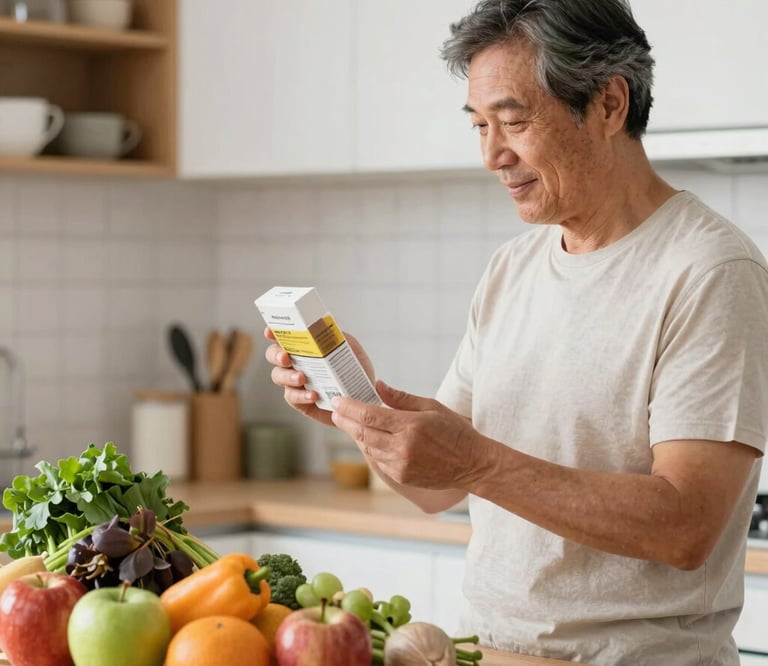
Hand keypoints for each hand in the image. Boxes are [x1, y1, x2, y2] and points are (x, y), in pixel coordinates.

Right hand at [263, 327, 375, 426]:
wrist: (365, 398)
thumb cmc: (355, 372)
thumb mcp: (351, 349)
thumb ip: (337, 337)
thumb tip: (324, 327)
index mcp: (305, 347)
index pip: (284, 337)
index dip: (273, 333)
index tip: (270, 332)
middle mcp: (296, 363)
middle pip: (274, 355)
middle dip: (276, 355)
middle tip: (286, 358)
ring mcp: (296, 383)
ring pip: (278, 376)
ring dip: (288, 376)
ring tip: (302, 378)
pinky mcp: (300, 401)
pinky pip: (292, 397)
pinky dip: (301, 395)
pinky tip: (312, 395)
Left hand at [330, 381, 485, 489]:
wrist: (472, 464)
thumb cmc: (455, 431)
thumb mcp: (432, 407)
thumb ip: (401, 398)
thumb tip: (378, 386)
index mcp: (411, 425)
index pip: (370, 415)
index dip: (349, 408)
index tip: (337, 401)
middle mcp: (403, 446)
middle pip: (363, 432)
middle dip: (346, 420)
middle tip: (335, 411)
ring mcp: (401, 464)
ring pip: (368, 447)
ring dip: (356, 434)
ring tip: (347, 422)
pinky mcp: (401, 477)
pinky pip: (378, 460)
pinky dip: (370, 448)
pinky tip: (367, 439)